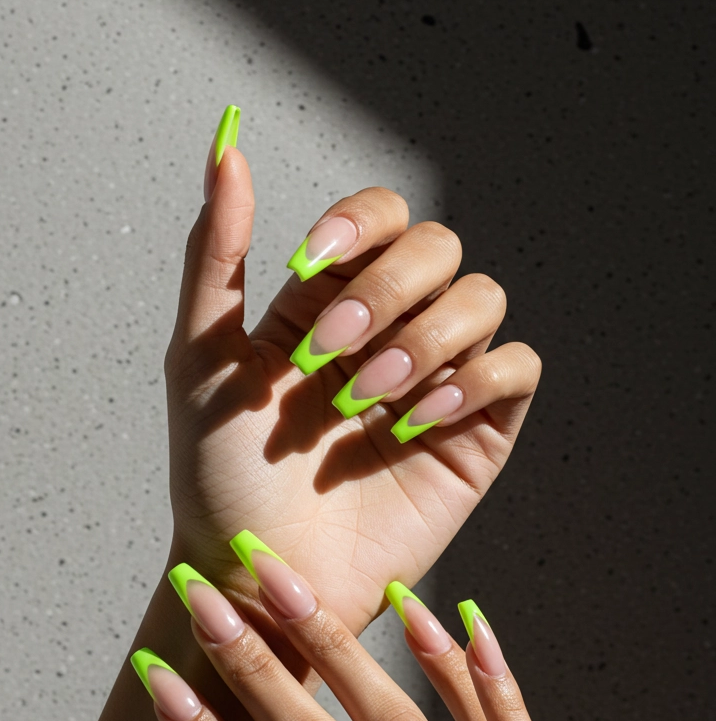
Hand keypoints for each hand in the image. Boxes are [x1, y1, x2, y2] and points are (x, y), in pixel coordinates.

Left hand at [165, 108, 540, 635]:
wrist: (263, 573)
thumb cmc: (222, 477)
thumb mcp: (202, 358)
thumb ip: (217, 252)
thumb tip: (225, 146)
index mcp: (332, 299)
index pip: (382, 214)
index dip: (360, 223)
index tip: (307, 265)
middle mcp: (393, 328)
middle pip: (437, 248)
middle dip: (384, 294)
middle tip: (330, 358)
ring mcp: (440, 378)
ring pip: (483, 298)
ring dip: (424, 340)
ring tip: (369, 401)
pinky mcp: (478, 431)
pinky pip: (517, 368)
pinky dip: (475, 378)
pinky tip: (417, 419)